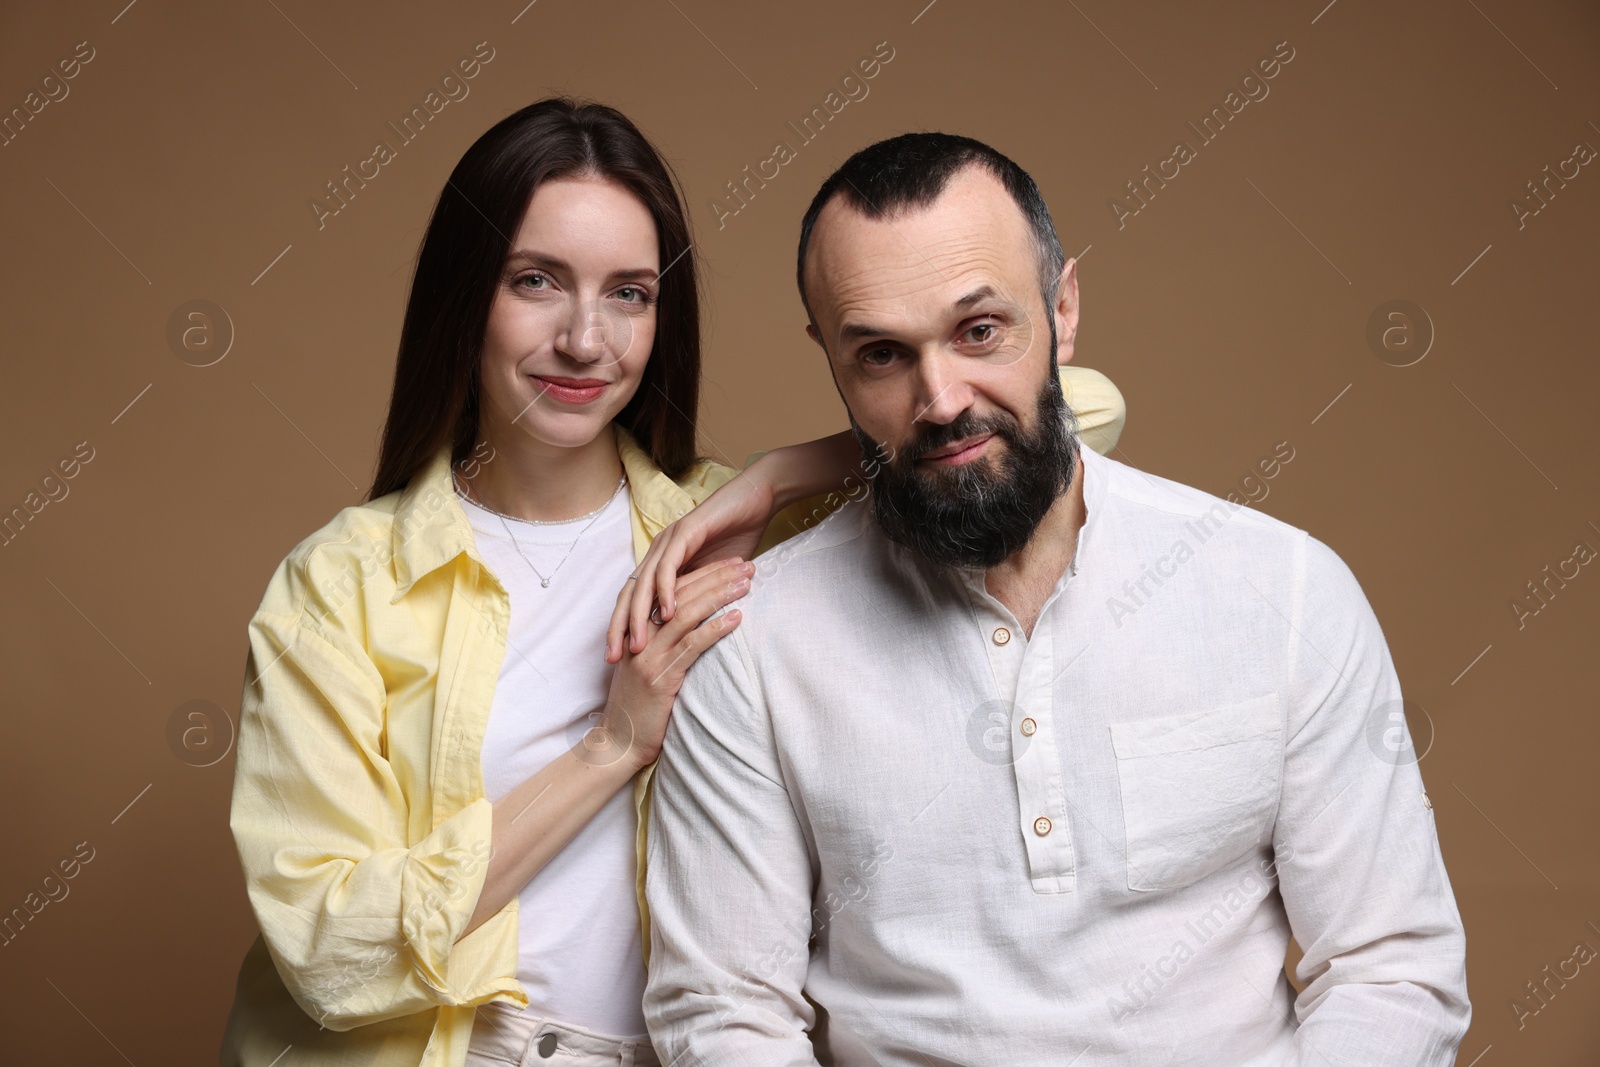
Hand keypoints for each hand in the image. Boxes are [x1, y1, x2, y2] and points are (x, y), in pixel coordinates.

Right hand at [601, 556, 753, 769]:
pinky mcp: (660, 676)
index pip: (671, 588)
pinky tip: (737, 618)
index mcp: (637, 627)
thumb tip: (697, 623)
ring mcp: (648, 654)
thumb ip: (665, 642)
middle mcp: (640, 634)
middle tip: (746, 565)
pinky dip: (715, 629)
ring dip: (720, 594)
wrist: (619, 742)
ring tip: (746, 584)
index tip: (730, 562)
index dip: (702, 572)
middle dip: (716, 575)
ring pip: (687, 613)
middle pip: (681, 593)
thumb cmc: (639, 706)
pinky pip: (691, 645)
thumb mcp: (648, 666)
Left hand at [606, 469, 775, 660]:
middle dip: (619, 628)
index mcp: (661, 562)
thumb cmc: (737, 537)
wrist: (754, 500)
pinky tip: (668, 614)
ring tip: (637, 644)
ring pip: (644, 585)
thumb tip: (691, 627)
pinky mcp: (684, 534)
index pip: (633, 600)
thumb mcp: (713, 576)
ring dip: (639, 617)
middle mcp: (658, 552)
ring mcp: (668, 542)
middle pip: (628, 595)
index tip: (618, 658)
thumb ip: (697, 596)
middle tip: (613, 659)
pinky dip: (667, 591)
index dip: (624, 628)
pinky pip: (669, 567)